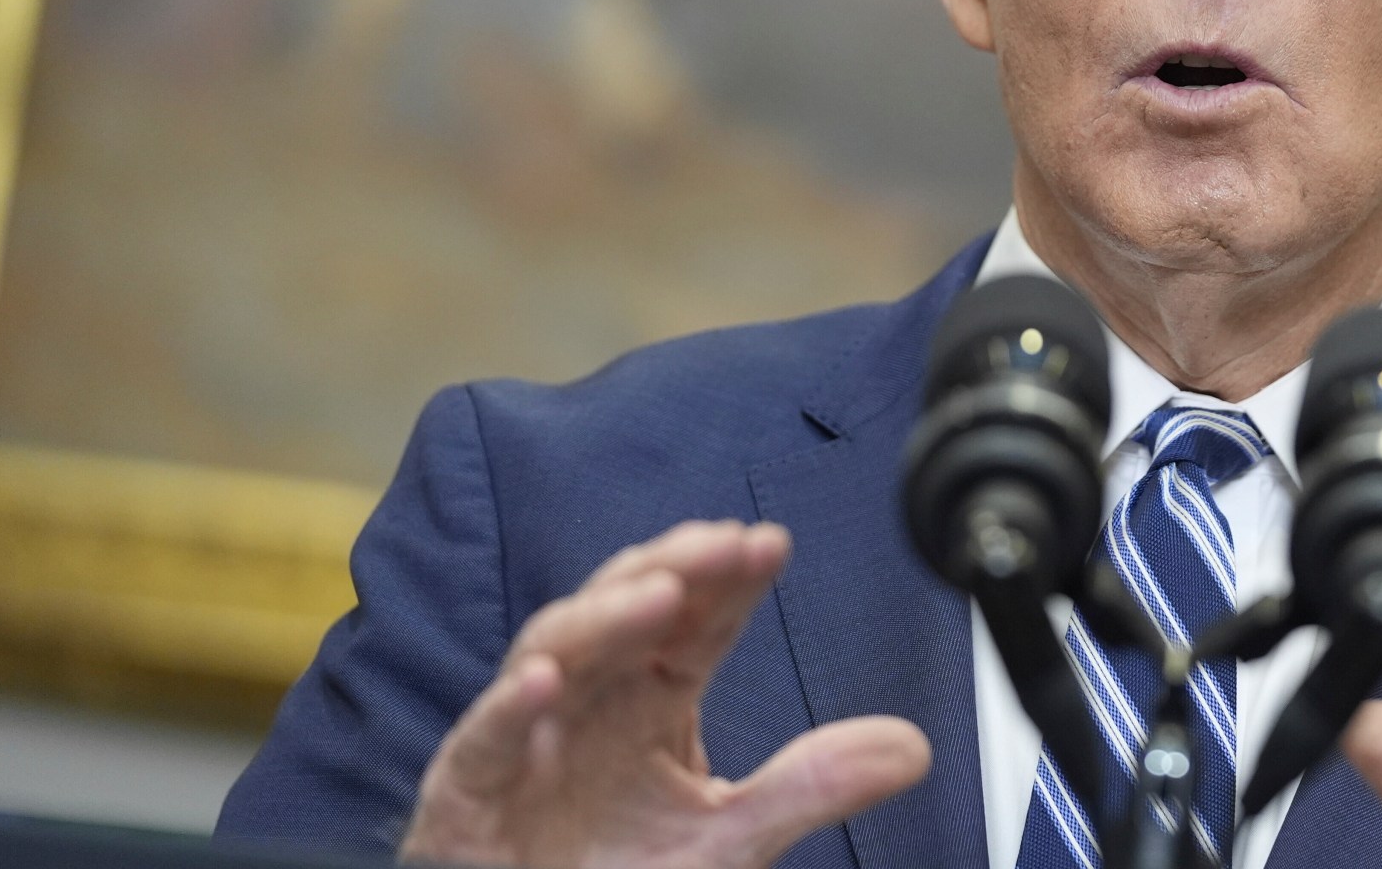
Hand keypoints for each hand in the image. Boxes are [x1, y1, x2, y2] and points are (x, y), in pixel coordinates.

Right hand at [402, 520, 929, 867]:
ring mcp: (526, 736)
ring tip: (662, 594)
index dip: (729, 581)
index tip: (771, 544)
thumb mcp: (730, 839)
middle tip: (725, 543)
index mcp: (649, 698)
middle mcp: (588, 700)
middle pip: (625, 610)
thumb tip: (912, 747)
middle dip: (673, 568)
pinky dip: (511, 707)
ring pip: (555, 650)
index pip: (695, 622)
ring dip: (606, 617)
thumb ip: (810, 787)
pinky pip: (486, 739)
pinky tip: (546, 682)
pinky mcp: (469, 789)